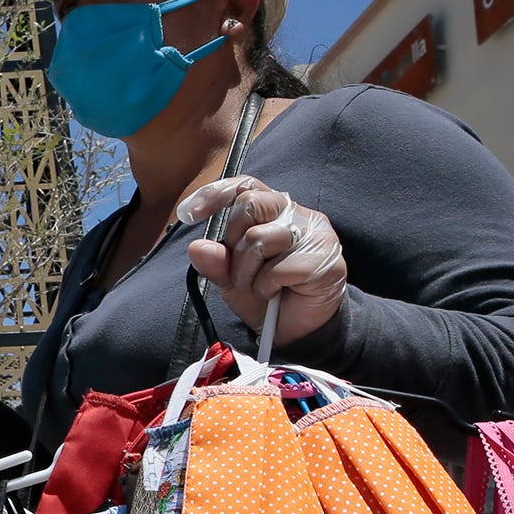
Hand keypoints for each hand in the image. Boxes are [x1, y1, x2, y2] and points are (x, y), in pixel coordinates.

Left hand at [180, 175, 346, 345]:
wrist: (295, 328)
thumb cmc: (267, 294)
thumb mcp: (231, 279)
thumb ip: (216, 262)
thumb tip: (198, 248)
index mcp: (274, 210)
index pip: (245, 185)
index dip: (215, 193)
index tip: (189, 213)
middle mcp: (296, 214)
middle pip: (250, 204)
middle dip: (232, 242)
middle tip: (239, 270)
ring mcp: (315, 233)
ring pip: (259, 238)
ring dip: (247, 272)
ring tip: (258, 286)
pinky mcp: (325, 258)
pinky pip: (278, 268)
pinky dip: (266, 286)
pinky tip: (274, 292)